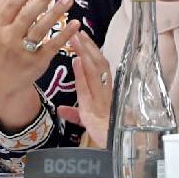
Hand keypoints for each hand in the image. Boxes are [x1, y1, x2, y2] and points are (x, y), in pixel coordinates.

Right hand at [0, 0, 79, 128]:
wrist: (6, 81)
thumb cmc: (5, 45)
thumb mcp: (1, 24)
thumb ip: (11, 1)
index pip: (11, 4)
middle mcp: (8, 38)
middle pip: (26, 15)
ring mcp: (22, 51)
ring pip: (40, 29)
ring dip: (55, 13)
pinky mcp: (37, 62)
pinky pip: (52, 46)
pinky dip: (64, 34)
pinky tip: (76, 23)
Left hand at [57, 31, 112, 148]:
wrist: (116, 148)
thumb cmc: (106, 135)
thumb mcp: (87, 123)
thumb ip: (75, 114)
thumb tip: (62, 109)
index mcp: (106, 92)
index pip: (100, 67)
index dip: (92, 51)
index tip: (83, 37)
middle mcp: (106, 91)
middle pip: (98, 63)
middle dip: (88, 46)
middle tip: (77, 29)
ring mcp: (101, 98)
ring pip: (94, 70)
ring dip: (84, 52)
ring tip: (75, 37)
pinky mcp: (94, 108)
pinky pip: (88, 88)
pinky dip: (82, 74)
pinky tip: (76, 61)